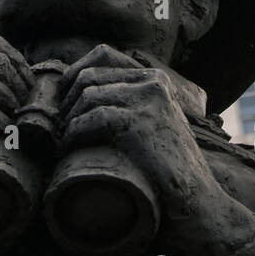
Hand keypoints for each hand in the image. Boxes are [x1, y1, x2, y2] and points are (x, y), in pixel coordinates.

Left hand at [55, 44, 247, 255]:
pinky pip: (93, 118)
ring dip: (67, 121)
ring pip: (87, 97)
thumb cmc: (169, 169)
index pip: (103, 55)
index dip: (73, 72)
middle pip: (89, 76)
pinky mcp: (140, 123)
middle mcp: (153, 82)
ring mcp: (148, 100)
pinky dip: (73, 135)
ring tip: (62, 142)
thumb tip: (84, 95)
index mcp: (156, 78)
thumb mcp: (154, 123)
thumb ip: (131, 103)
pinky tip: (68, 149)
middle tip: (58, 127)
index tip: (60, 96)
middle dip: (66, 101)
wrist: (196, 200)